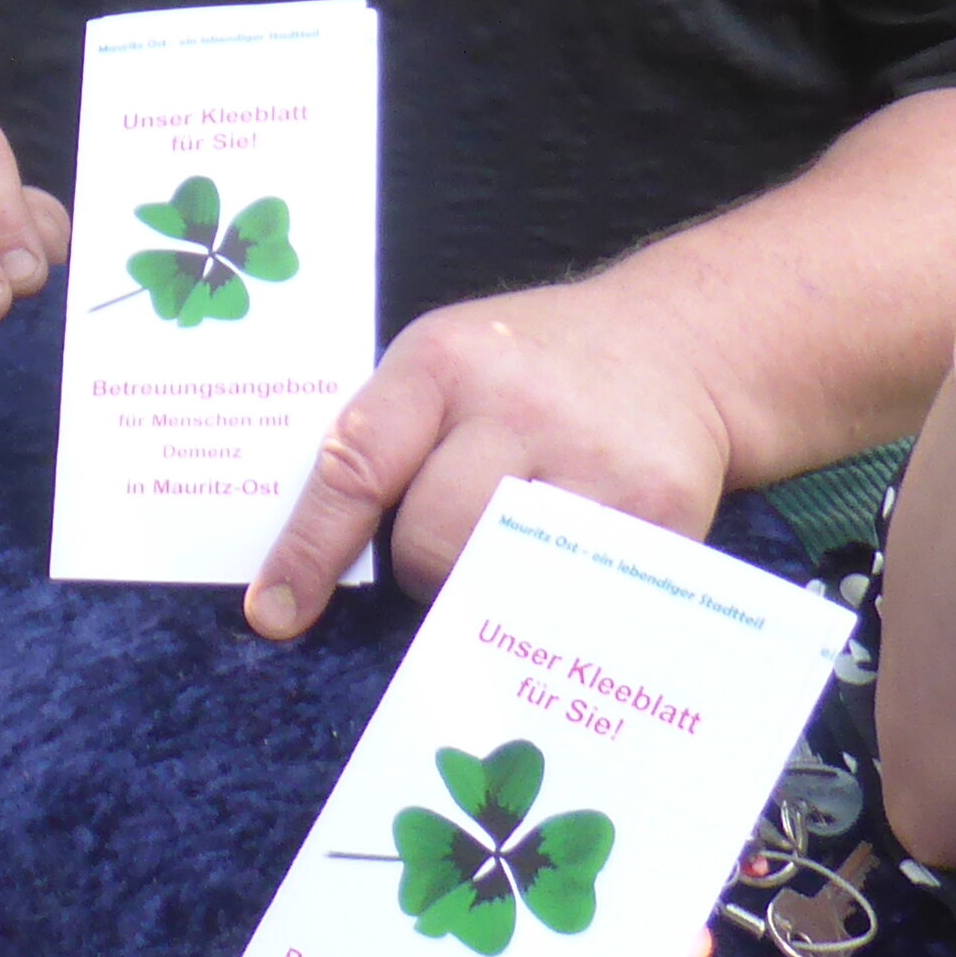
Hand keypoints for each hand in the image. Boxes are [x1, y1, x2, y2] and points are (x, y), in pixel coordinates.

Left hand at [247, 275, 738, 633]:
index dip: (310, 549)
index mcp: (444, 362)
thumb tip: (314, 567)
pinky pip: (576, 595)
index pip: (357, 464)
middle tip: (455, 539)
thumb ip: (389, 440)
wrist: (679, 342)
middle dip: (424, 562)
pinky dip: (561, 599)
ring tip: (512, 546)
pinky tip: (575, 563)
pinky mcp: (659, 510)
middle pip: (428, 539)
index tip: (275, 614)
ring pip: (499, 579)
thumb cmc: (534, 366)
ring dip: (488, 586)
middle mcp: (518, 404)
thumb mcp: (448, 361)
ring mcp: (595, 459)